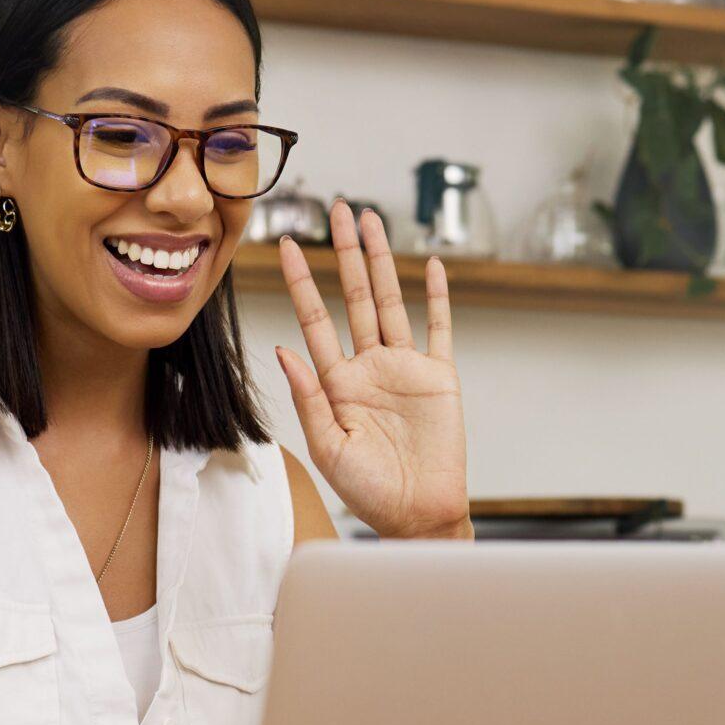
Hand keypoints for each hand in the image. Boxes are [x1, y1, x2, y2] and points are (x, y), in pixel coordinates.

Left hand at [274, 203, 470, 540]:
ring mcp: (405, 369)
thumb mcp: (328, 447)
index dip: (300, 282)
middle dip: (344, 253)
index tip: (285, 246)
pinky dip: (435, 297)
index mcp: (338, 383)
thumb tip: (284, 349)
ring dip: (381, 261)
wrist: (418, 514)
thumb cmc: (370, 492)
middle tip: (337, 210)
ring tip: (370, 221)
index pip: (315, 319)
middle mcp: (369, 367)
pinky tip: (431, 267)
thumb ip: (309, 398)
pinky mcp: (440, 377)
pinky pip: (438, 328)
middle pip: (353, 297)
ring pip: (390, 301)